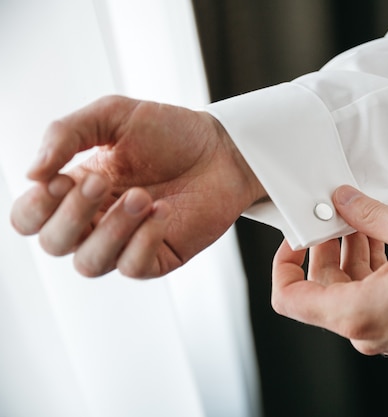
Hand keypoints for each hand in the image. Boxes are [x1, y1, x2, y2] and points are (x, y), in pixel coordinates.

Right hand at [10, 96, 265, 277]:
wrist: (223, 148)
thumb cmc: (170, 132)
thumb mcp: (113, 116)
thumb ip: (67, 133)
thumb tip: (30, 174)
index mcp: (76, 190)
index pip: (29, 218)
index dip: (35, 208)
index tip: (61, 179)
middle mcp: (95, 221)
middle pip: (54, 244)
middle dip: (73, 214)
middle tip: (104, 180)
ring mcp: (127, 242)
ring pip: (90, 263)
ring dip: (110, 230)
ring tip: (142, 196)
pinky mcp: (159, 256)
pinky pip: (133, 268)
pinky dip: (142, 241)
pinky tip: (162, 212)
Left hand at [271, 185, 387, 354]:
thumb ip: (368, 213)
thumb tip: (342, 198)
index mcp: (356, 313)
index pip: (289, 299)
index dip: (283, 265)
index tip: (295, 237)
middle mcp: (362, 329)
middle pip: (320, 286)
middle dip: (325, 245)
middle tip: (334, 213)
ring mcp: (378, 329)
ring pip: (346, 287)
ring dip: (349, 251)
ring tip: (361, 217)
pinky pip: (367, 292)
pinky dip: (368, 264)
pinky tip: (380, 234)